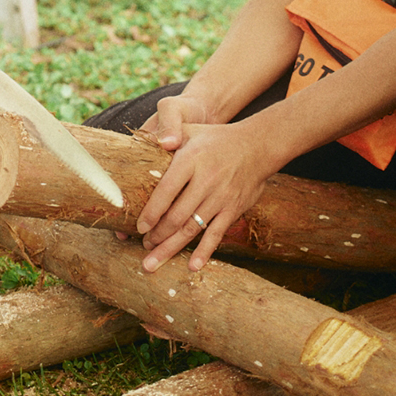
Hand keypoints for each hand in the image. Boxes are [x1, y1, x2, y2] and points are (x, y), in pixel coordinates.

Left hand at [136, 98, 269, 272]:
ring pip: (192, 228)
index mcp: (190, 161)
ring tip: (154, 260)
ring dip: (172, 247)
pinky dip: (204, 252)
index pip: (166, 191)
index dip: (151, 212)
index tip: (139, 227)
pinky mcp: (233, 209)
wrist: (256, 146)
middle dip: (157, 235)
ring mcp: (221, 197)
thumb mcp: (190, 129)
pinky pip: (216, 233)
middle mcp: (206, 181)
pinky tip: (193, 266)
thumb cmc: (215, 138)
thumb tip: (142, 141)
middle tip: (143, 246)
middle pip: (177, 215)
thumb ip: (166, 135)